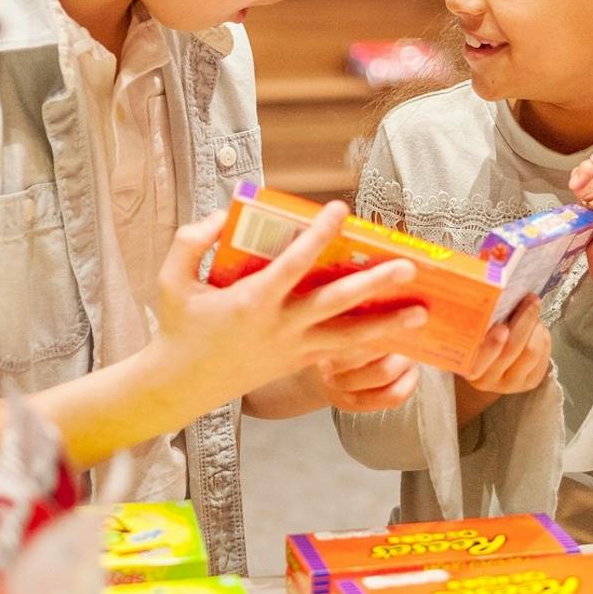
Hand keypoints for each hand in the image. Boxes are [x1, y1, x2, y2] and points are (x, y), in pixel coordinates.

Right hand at [151, 204, 428, 412]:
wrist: (181, 384)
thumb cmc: (178, 328)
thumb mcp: (172, 280)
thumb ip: (192, 241)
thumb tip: (223, 215)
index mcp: (251, 302)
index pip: (293, 263)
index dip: (318, 235)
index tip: (340, 209)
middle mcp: (279, 326)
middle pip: (335, 303)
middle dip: (373, 285)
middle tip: (407, 268)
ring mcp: (292, 349)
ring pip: (347, 336)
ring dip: (386, 325)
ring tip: (421, 314)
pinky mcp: (298, 363)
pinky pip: (340, 352)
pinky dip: (369, 344)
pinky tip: (395, 335)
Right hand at [452, 295, 551, 425]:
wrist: (487, 367)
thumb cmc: (478, 341)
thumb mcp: (472, 334)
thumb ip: (479, 321)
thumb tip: (496, 294)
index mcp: (468, 368)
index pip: (480, 360)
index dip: (492, 346)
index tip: (501, 327)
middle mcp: (487, 380)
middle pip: (512, 349)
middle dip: (525, 320)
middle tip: (531, 299)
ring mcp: (510, 384)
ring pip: (531, 352)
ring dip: (536, 327)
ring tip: (533, 312)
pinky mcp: (529, 383)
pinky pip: (543, 357)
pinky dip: (543, 337)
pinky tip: (537, 328)